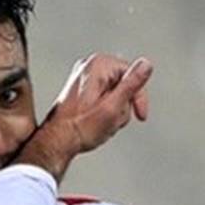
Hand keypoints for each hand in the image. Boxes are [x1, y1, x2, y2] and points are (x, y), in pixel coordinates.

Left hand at [18, 54, 153, 179]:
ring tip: (101, 122)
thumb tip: (147, 64)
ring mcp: (83, 76)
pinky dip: (105, 110)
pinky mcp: (81, 88)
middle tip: (111, 120)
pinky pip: (104, 97)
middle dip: (123, 105)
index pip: (134, 74)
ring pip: (115, 92)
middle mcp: (89, 65)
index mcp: (98, 64)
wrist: (58, 140)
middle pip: (124, 84)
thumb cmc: (81, 127)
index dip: (139, 97)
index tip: (140, 114)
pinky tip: (96, 121)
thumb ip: (132, 84)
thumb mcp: (114, 106)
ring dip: (114, 110)